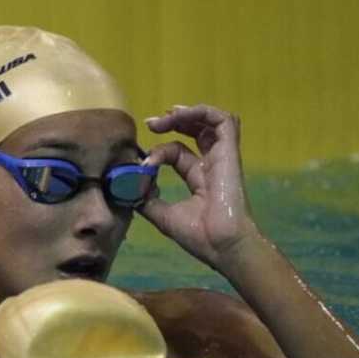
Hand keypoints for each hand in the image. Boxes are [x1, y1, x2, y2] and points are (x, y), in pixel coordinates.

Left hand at [138, 104, 261, 270]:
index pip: (178, 152)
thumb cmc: (200, 236)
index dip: (158, 151)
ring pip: (211, 121)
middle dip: (173, 121)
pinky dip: (201, 112)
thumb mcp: (163, 215)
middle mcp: (212, 164)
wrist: (223, 245)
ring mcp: (222, 157)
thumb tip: (129, 185)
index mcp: (199, 178)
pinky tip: (180, 116)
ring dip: (186, 114)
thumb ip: (147, 199)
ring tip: (165, 118)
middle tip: (151, 124)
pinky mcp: (229, 153)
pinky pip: (223, 121)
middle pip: (197, 130)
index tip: (144, 162)